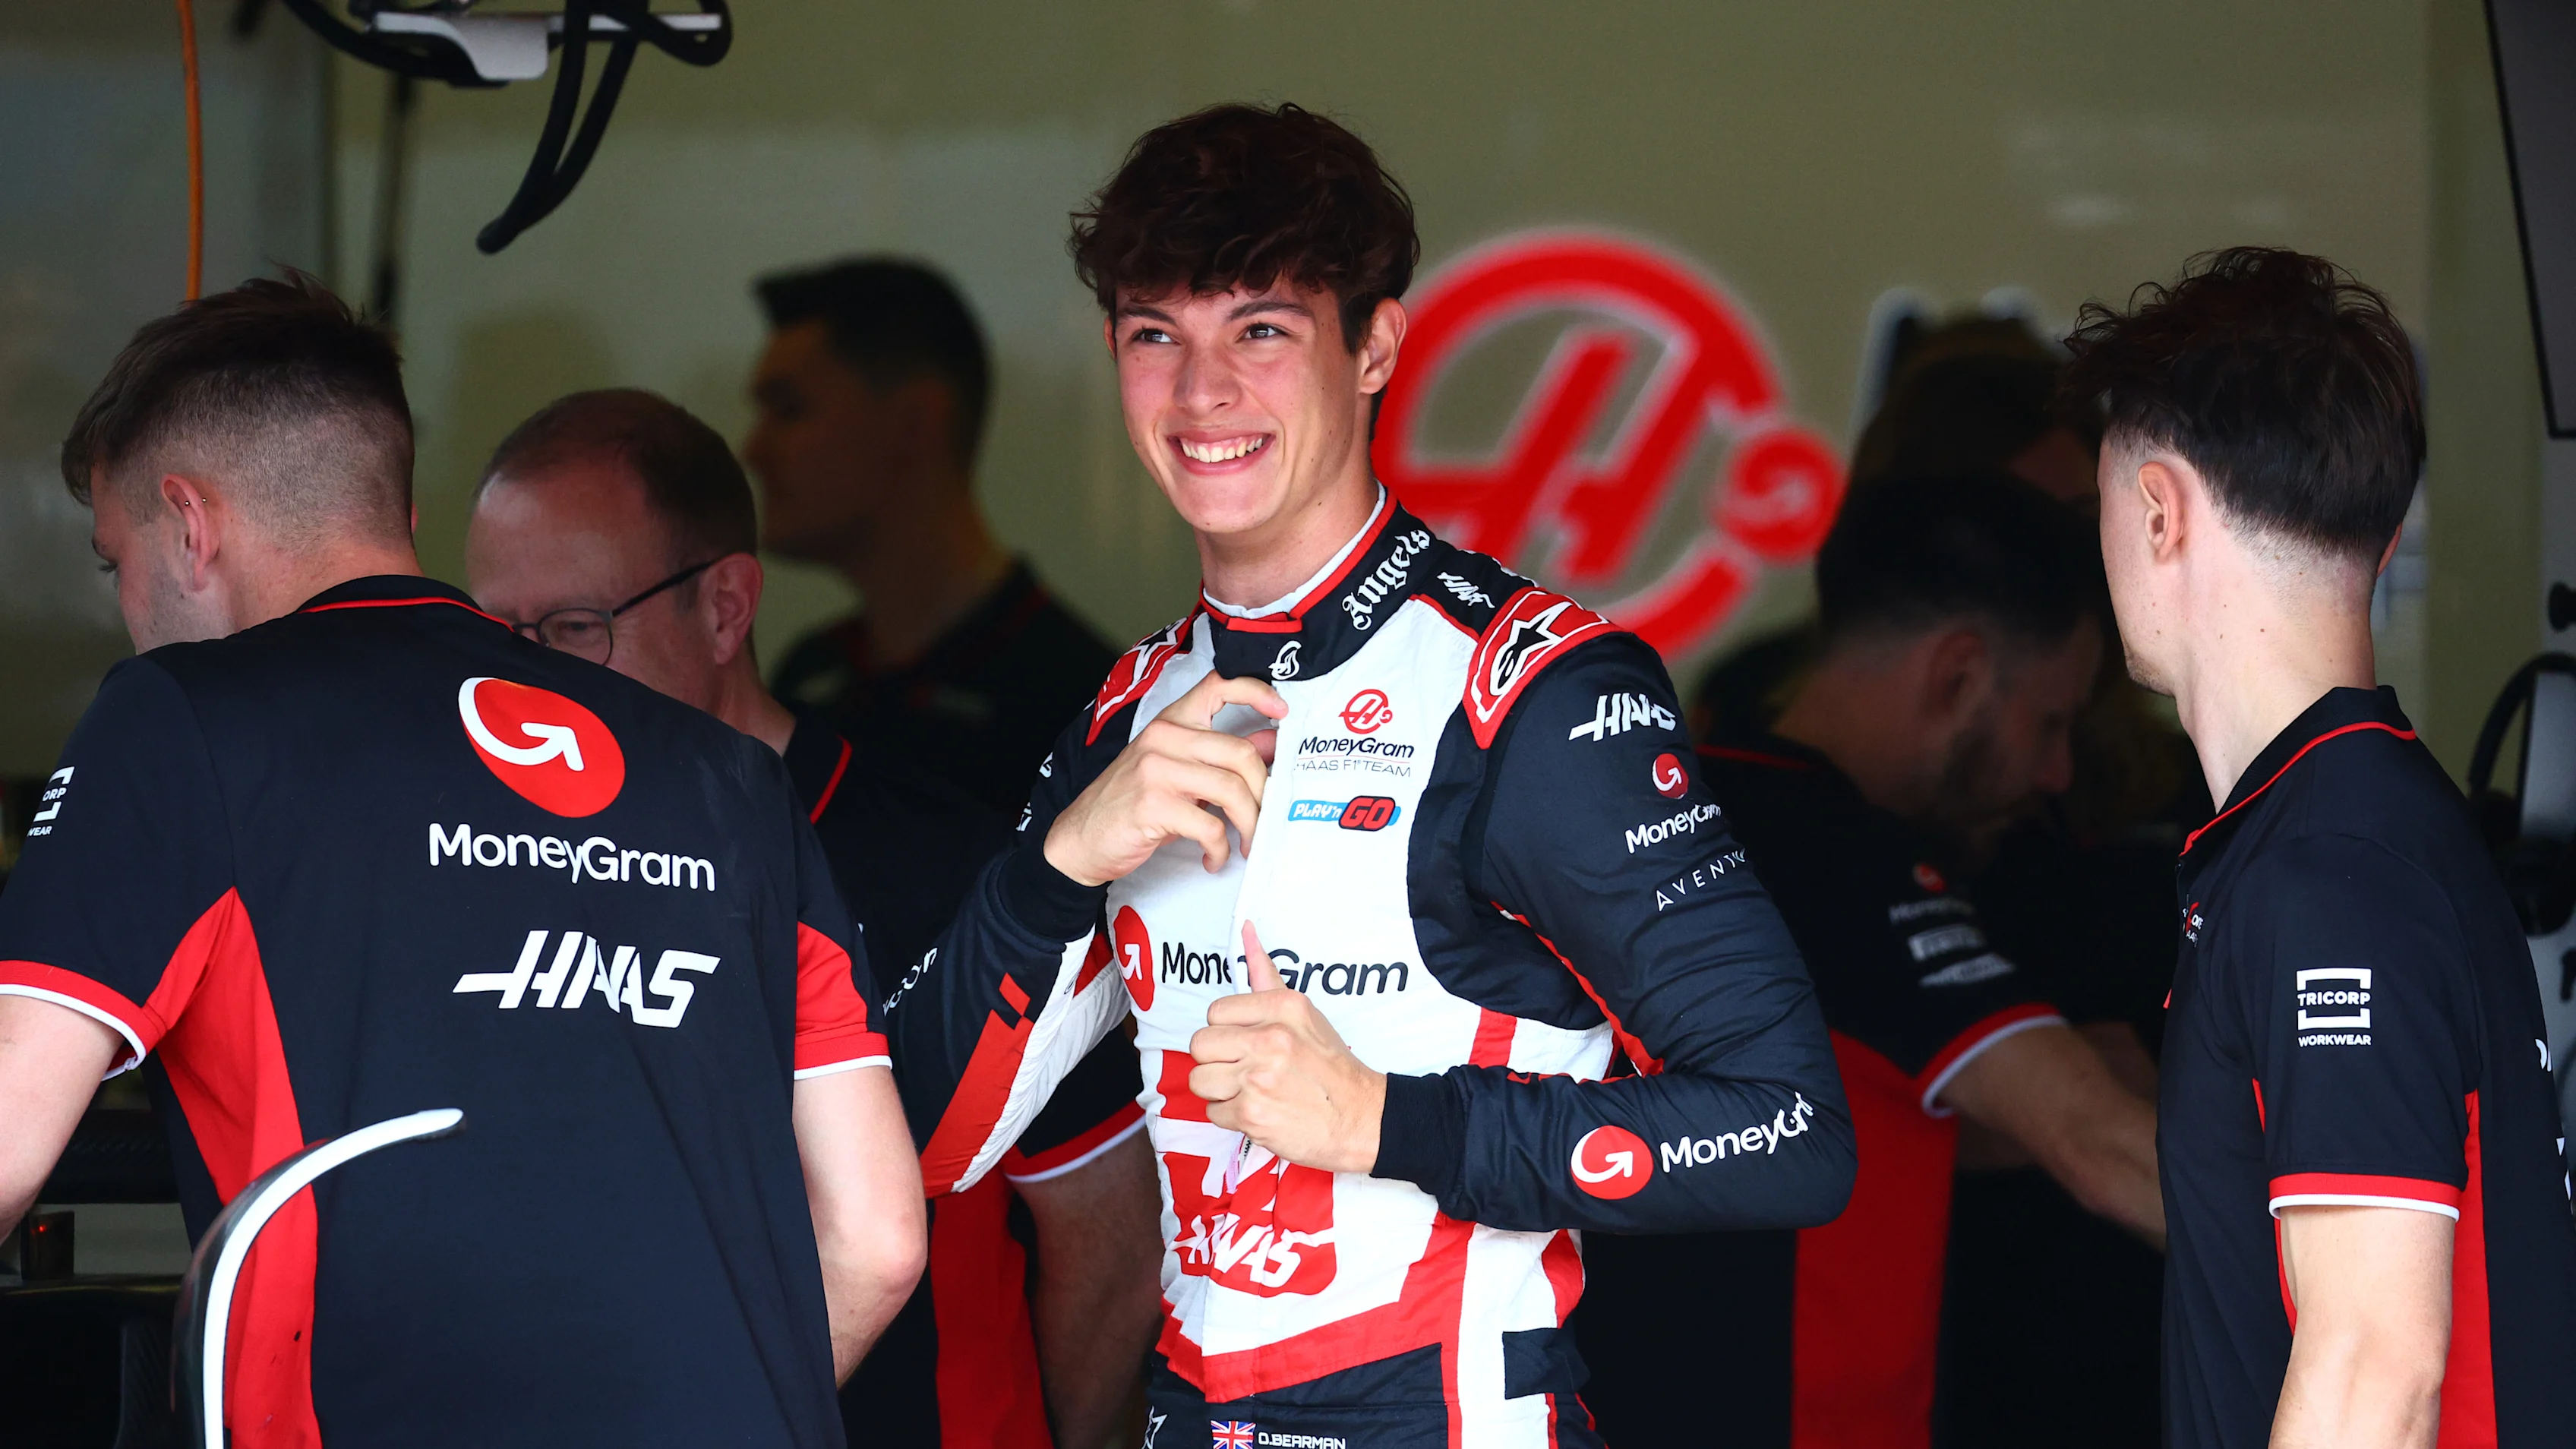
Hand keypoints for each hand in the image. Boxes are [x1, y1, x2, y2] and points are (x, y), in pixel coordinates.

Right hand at [1044, 671, 1284, 886]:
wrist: (1079, 839)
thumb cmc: (1130, 805)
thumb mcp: (1177, 773)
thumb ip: (1219, 757)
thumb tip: (1270, 744)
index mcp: (1171, 722)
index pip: (1218, 685)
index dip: (1256, 691)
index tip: (1283, 711)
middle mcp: (1164, 738)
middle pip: (1240, 752)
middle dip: (1263, 792)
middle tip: (1264, 819)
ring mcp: (1156, 769)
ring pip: (1232, 790)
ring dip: (1249, 825)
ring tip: (1246, 844)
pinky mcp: (1153, 804)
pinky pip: (1209, 826)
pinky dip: (1220, 848)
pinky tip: (1213, 857)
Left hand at [1188, 922, 1385, 1173]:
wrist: (1359, 1117)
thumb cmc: (1329, 1065)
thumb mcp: (1304, 1013)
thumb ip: (1266, 976)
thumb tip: (1245, 929)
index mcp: (1283, 1007)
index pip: (1215, 1011)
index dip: (1227, 1031)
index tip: (1247, 1043)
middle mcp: (1270, 1039)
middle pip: (1200, 1044)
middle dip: (1217, 1060)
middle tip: (1244, 1068)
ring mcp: (1258, 1078)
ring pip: (1200, 1079)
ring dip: (1220, 1090)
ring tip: (1251, 1090)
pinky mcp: (1251, 1114)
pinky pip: (1213, 1112)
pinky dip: (1232, 1116)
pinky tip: (1259, 1110)